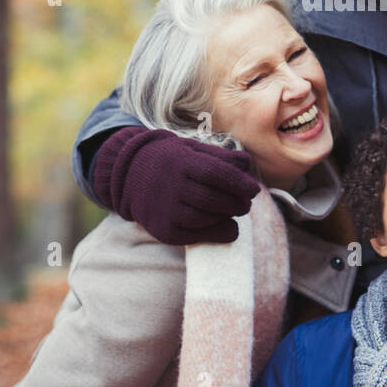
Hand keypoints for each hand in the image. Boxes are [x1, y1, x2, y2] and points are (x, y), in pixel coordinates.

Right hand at [95, 128, 260, 244]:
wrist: (132, 175)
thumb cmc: (173, 161)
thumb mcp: (194, 150)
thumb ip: (221, 157)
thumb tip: (247, 166)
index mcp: (180, 161)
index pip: (215, 173)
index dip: (238, 183)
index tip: (254, 190)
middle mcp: (170, 186)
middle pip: (212, 199)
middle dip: (237, 203)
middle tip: (246, 204)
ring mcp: (164, 210)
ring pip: (206, 219)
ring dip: (227, 217)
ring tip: (235, 211)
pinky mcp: (163, 231)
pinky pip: (196, 236)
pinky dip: (217, 233)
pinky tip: (228, 227)